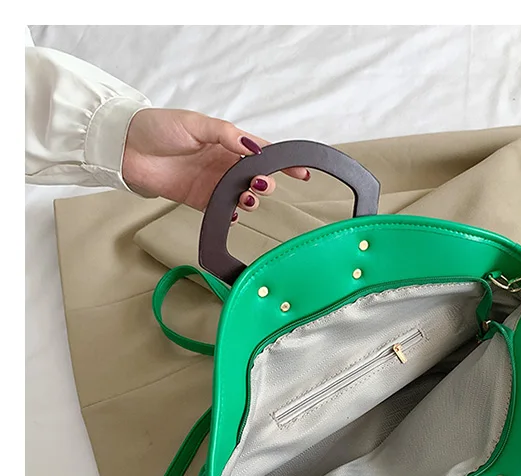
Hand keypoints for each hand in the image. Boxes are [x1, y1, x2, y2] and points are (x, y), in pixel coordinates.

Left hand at [122, 108, 308, 219]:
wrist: (126, 149)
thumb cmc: (158, 128)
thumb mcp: (196, 123)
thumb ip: (226, 135)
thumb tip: (255, 148)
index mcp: (228, 142)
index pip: (263, 153)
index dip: (283, 162)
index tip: (301, 172)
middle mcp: (225, 164)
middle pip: (257, 178)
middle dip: (265, 183)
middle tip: (261, 186)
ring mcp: (214, 184)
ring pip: (244, 196)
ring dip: (251, 198)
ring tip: (247, 197)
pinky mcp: (201, 201)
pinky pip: (224, 212)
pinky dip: (232, 214)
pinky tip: (234, 212)